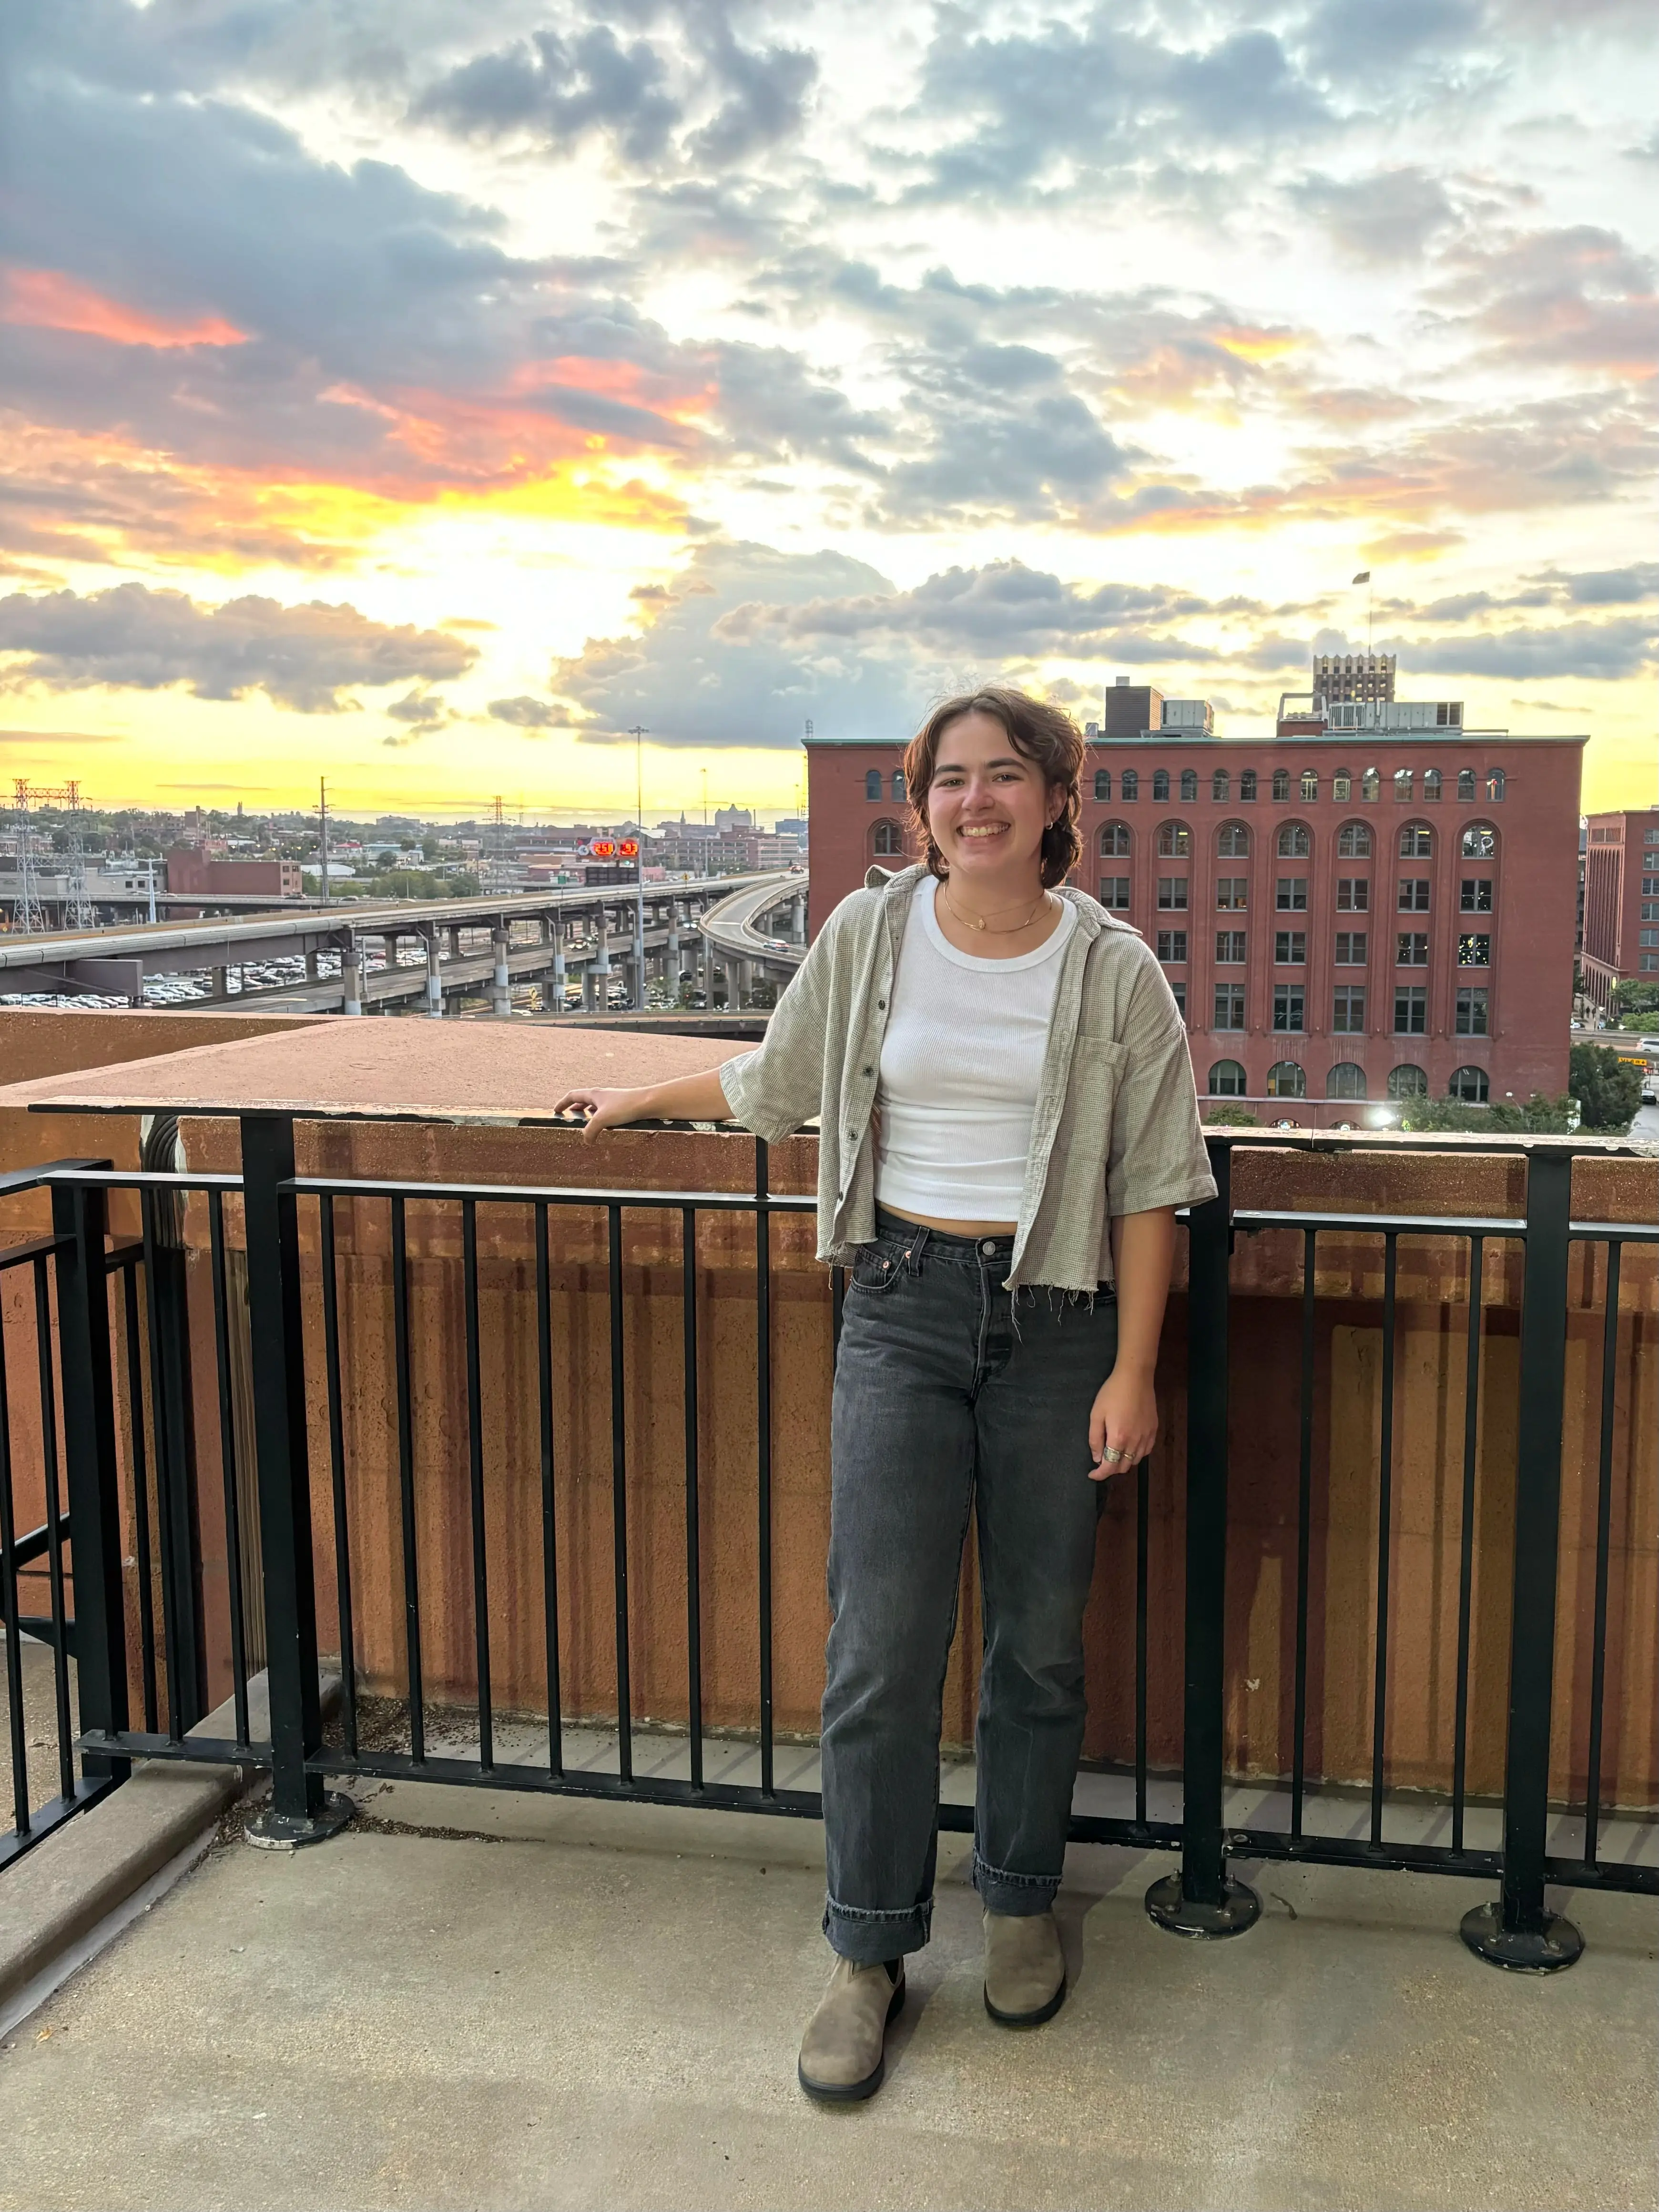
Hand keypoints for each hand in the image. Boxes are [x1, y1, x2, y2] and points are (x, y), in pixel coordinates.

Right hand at [552, 1085, 648, 1139]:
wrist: (649, 1103)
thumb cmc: (626, 1106)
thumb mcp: (602, 1119)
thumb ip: (590, 1131)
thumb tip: (586, 1141)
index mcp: (594, 1094)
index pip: (573, 1095)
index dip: (562, 1103)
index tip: (556, 1110)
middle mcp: (603, 1096)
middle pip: (584, 1101)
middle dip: (576, 1109)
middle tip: (571, 1119)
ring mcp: (613, 1101)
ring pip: (597, 1108)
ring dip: (590, 1116)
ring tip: (587, 1127)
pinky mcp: (623, 1108)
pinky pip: (608, 1114)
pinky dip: (602, 1121)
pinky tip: (606, 1129)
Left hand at [1087, 1366, 1157, 1481]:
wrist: (1135, 1377)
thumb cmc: (1112, 1393)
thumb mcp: (1096, 1414)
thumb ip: (1095, 1439)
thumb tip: (1097, 1458)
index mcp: (1119, 1439)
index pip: (1110, 1467)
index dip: (1100, 1474)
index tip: (1092, 1474)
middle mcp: (1135, 1442)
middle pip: (1123, 1467)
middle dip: (1110, 1468)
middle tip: (1101, 1460)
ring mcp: (1147, 1437)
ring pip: (1135, 1461)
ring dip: (1123, 1462)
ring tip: (1114, 1453)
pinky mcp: (1154, 1430)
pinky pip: (1146, 1451)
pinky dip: (1136, 1455)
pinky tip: (1129, 1447)